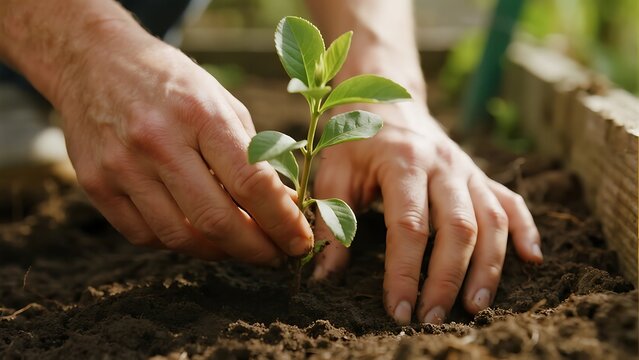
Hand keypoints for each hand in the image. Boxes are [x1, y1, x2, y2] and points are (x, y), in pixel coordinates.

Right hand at [56, 29, 312, 263]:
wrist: (92, 60)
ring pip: (180, 237)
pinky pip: (145, 236)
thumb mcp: (220, 101)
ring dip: (219, 252)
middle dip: (256, 250)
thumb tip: (282, 205)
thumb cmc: (170, 82)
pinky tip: (197, 234)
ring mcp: (121, 166)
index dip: (283, 221)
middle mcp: (158, 142)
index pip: (252, 183)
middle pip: (216, 221)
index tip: (300, 242)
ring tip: (240, 247)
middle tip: (276, 256)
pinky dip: (179, 243)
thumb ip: (251, 154)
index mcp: (199, 114)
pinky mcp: (96, 184)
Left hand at [312, 101, 541, 324]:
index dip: (404, 272)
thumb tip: (324, 277)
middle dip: (447, 279)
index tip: (398, 309)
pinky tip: (532, 259)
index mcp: (403, 162)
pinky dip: (525, 230)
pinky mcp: (480, 173)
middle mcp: (443, 164)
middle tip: (432, 318)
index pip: (409, 226)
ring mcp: (467, 168)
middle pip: (458, 227)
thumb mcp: (333, 174)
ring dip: (489, 267)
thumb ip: (332, 223)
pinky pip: (511, 201)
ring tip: (475, 307)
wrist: (384, 98)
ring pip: (492, 219)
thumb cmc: (354, 139)